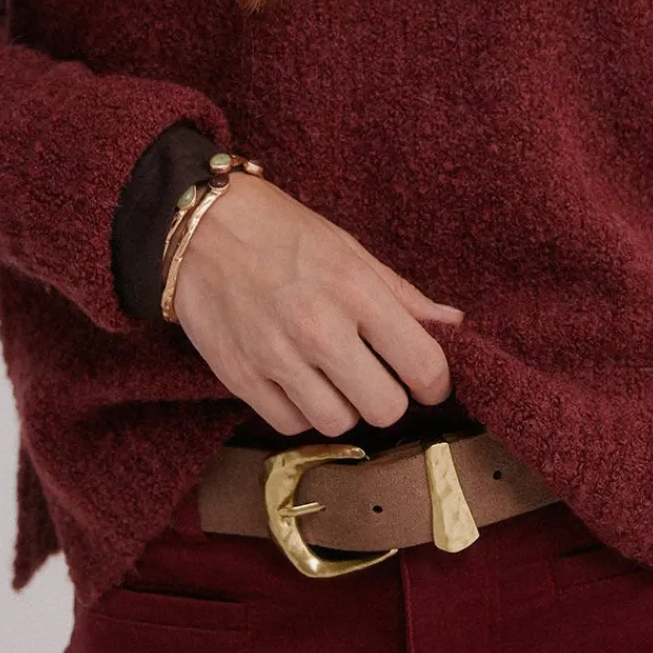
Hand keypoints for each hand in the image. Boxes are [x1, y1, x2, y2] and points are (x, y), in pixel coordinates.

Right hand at [170, 172, 465, 435]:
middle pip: (385, 408)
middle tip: (376, 375)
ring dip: (343, 405)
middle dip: (389, 396)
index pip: (423, 364)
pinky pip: (291, 425)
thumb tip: (452, 325)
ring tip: (332, 374)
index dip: (436, 381)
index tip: (428, 379)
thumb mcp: (349, 250)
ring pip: (339, 423)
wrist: (200, 227)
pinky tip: (297, 379)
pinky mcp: (240, 378)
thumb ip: (402, 295)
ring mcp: (277, 357)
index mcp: (355, 289)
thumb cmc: (282, 232)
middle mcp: (319, 328)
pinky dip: (301, 410)